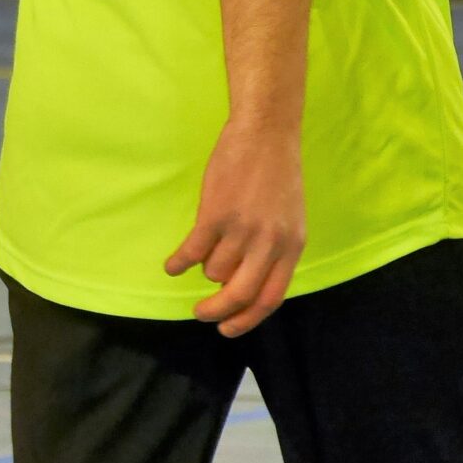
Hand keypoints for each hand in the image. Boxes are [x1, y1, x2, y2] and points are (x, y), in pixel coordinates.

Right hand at [164, 120, 305, 336]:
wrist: (265, 133)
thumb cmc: (276, 173)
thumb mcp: (288, 218)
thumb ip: (274, 250)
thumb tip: (248, 281)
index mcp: (291, 247)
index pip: (270, 299)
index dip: (247, 320)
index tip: (227, 330)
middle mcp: (269, 244)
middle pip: (239, 295)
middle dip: (217, 312)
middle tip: (201, 314)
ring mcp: (242, 230)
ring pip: (214, 270)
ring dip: (204, 268)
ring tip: (201, 254)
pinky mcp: (215, 214)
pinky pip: (192, 251)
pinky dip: (179, 262)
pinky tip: (172, 265)